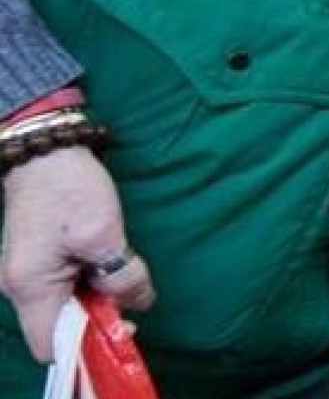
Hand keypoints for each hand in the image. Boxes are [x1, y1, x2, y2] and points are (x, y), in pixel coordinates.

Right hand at [1, 147, 154, 361]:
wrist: (45, 151)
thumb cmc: (69, 189)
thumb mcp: (105, 234)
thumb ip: (123, 275)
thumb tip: (140, 303)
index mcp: (30, 287)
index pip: (51, 345)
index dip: (88, 345)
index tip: (122, 325)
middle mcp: (20, 288)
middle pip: (60, 327)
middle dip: (98, 319)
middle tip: (131, 296)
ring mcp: (26, 275)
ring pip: (65, 306)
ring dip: (96, 298)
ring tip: (121, 273)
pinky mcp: (37, 261)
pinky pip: (63, 287)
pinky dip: (88, 283)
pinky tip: (108, 264)